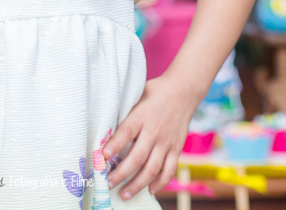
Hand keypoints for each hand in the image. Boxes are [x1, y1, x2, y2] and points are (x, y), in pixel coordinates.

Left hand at [101, 76, 196, 201]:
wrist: (184, 90)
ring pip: (152, 168)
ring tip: (124, 194)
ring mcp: (167, 141)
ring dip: (137, 184)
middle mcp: (154, 131)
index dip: (113, 146)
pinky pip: (169, 169)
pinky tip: (150, 190)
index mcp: (142, 115)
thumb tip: (105, 126)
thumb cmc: (155, 92)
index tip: (101, 158)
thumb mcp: (136, 95)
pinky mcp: (177, 148)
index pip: (125, 133)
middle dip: (121, 173)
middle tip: (107, 183)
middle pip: (137, 157)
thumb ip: (125, 112)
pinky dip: (160, 182)